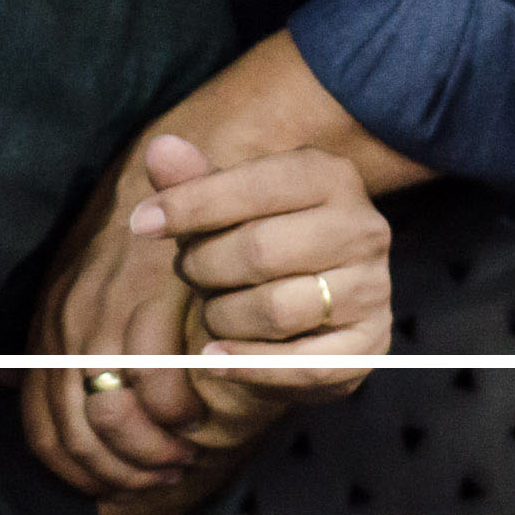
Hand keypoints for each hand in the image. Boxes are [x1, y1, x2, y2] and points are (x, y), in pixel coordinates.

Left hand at [23, 140, 205, 505]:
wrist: (160, 178)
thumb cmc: (123, 241)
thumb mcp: (67, 287)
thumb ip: (42, 339)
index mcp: (44, 333)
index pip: (41, 427)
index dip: (76, 471)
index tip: (111, 488)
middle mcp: (65, 329)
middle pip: (78, 431)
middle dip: (119, 471)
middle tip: (157, 479)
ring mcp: (104, 316)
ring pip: (115, 415)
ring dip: (150, 450)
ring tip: (179, 455)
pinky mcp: (148, 302)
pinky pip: (159, 382)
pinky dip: (178, 412)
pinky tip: (197, 417)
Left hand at [142, 133, 389, 406]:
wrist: (314, 308)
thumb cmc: (262, 243)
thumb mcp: (228, 207)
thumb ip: (194, 180)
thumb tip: (160, 148)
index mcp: (332, 176)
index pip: (254, 186)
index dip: (190, 205)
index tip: (142, 223)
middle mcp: (364, 227)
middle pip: (259, 251)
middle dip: (205, 267)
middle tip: (189, 273)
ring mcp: (372, 289)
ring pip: (275, 310)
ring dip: (223, 318)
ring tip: (215, 311)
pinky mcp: (368, 345)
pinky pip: (298, 365)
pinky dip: (245, 365)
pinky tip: (215, 357)